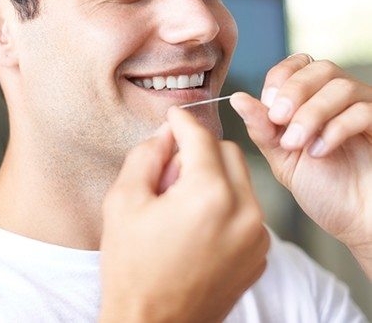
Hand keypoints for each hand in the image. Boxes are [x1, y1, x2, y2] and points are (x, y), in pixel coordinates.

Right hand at [99, 106, 268, 322]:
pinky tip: (197, 222)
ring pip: (241, 178)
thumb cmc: (132, 266)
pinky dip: (225, 201)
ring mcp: (256, 235)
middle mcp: (244, 212)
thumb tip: (166, 132)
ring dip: (214, 174)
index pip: (201, 137)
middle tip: (171, 169)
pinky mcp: (259, 253)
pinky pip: (247, 207)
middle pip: (228, 151)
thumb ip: (147, 154)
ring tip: (182, 199)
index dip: (183, 121)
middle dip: (200, 149)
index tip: (173, 116)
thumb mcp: (123, 200)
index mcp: (209, 195)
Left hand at [230, 54, 371, 277]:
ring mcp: (365, 110)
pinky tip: (320, 151)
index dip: (281, 79)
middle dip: (293, 91)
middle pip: (320, 68)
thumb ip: (262, 128)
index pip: (297, 64)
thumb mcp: (282, 157)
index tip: (268, 106)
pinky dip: (335, 129)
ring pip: (341, 86)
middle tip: (279, 120)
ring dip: (311, 114)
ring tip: (297, 144)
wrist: (356, 220)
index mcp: (313, 100)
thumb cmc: (323, 189)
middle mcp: (340, 99)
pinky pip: (363, 111)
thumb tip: (237, 98)